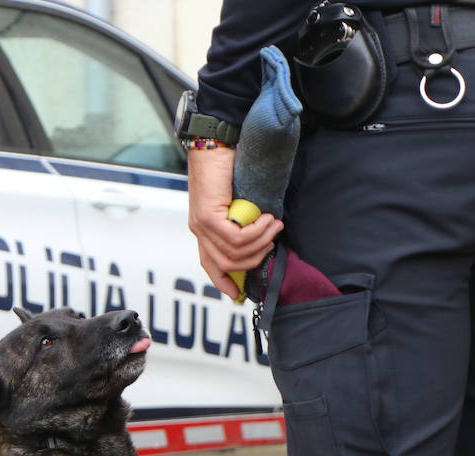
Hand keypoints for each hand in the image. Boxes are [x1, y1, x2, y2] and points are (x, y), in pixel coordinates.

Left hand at [186, 146, 283, 297]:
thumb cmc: (228, 166)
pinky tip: (265, 217)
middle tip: (274, 237)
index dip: (225, 282)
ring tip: (274, 224)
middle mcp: (199, 230)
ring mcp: (201, 224)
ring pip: (234, 252)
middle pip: (227, 264)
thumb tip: (264, 238)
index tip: (239, 294)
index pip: (211, 265)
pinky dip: (256, 231)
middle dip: (256, 257)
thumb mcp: (238, 201)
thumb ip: (243, 221)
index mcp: (204, 229)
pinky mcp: (207, 216)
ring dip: (260, 241)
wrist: (215, 142)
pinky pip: (236, 237)